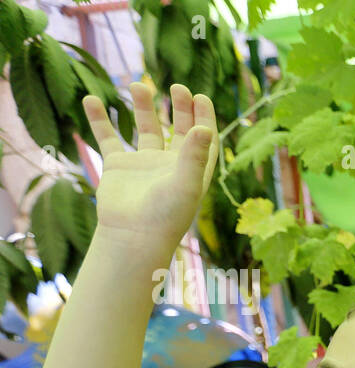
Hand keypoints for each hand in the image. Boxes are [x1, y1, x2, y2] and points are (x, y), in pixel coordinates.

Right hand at [83, 83, 216, 248]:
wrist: (132, 237)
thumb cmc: (166, 216)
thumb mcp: (185, 184)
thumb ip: (194, 156)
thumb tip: (204, 127)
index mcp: (192, 170)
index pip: (203, 138)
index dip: (204, 117)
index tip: (200, 96)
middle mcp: (170, 165)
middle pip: (178, 128)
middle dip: (179, 107)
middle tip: (176, 86)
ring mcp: (143, 165)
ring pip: (145, 128)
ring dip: (143, 107)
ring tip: (137, 85)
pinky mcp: (118, 167)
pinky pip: (108, 138)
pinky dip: (100, 120)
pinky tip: (92, 99)